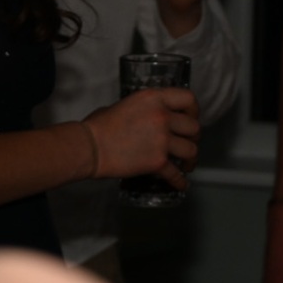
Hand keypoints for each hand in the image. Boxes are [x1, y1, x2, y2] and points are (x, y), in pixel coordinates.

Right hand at [82, 87, 199, 185]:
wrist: (89, 147)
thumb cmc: (98, 126)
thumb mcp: (124, 104)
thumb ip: (143, 109)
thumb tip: (146, 117)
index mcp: (155, 98)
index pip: (188, 98)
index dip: (194, 110)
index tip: (192, 118)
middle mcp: (163, 116)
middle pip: (193, 127)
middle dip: (193, 137)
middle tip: (188, 143)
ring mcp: (162, 139)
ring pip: (191, 150)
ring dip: (190, 159)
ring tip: (186, 164)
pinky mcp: (157, 161)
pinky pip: (175, 173)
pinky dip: (180, 181)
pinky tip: (182, 184)